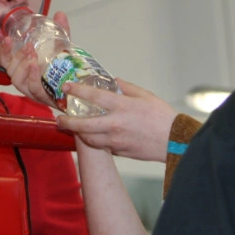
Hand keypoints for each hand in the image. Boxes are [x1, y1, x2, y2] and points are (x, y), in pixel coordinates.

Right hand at [0, 11, 70, 108]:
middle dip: (17, 56)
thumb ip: (60, 32)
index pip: (6, 60)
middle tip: (28, 46)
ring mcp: (31, 90)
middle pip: (10, 70)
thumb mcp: (61, 48)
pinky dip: (32, 76)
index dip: (4, 50)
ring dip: (23, 65)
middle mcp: (24, 80)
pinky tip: (36, 66)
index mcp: (23, 69)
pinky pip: (32, 88)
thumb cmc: (64, 70)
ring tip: (32, 55)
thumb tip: (60, 14)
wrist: (77, 89)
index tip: (7, 38)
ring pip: (17, 80)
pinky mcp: (40, 97)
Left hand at [57, 78, 176, 161]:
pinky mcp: (120, 151)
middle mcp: (115, 124)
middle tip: (59, 118)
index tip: (67, 87)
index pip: (94, 97)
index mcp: (122, 107)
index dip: (77, 91)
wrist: (175, 142)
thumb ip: (127, 88)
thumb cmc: (163, 117)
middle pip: (83, 124)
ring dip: (78, 133)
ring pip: (89, 139)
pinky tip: (91, 136)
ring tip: (72, 127)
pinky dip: (93, 141)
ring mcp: (116, 140)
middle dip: (68, 121)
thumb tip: (115, 82)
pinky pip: (101, 147)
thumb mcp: (146, 96)